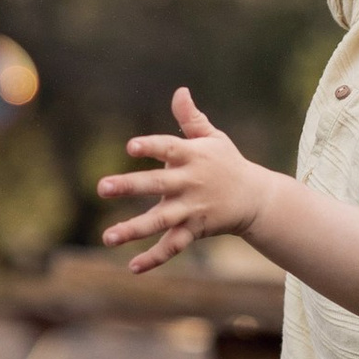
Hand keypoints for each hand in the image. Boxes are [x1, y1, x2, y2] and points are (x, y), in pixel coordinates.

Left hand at [98, 86, 271, 275]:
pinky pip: (173, 246)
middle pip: (157, 184)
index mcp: (192, 157)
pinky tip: (132, 267)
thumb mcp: (213, 138)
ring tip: (107, 237)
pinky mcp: (194, 231)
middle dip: (130, 186)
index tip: (130, 146)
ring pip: (160, 221)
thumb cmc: (228, 162)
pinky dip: (155, 258)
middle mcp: (190, 183)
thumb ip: (191, 118)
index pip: (168, 148)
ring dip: (134, 229)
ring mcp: (192, 209)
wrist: (256, 198)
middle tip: (102, 187)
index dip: (150, 146)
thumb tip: (179, 91)